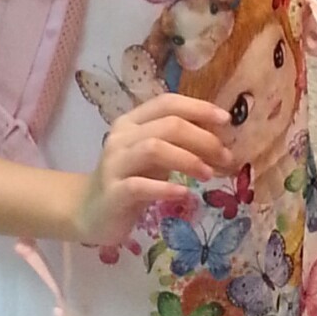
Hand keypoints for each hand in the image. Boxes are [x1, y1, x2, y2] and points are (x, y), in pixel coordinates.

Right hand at [71, 93, 235, 251]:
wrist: (90, 213)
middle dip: (203, 139)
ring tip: (208, 174)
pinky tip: (184, 193)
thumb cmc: (131, 180)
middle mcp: (121, 137)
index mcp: (132, 122)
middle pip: (167, 125)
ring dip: (188, 159)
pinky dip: (165, 187)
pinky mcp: (113, 193)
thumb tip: (221, 139)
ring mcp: (114, 164)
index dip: (198, 108)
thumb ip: (180, 143)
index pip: (167, 103)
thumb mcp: (156, 157)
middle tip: (226, 157)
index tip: (226, 120)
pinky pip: (140, 185)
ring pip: (154, 148)